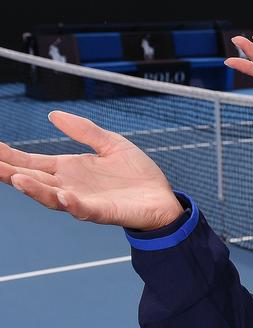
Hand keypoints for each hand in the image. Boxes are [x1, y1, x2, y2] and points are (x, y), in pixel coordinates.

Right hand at [0, 111, 182, 230]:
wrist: (162, 197)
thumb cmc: (136, 173)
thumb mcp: (110, 144)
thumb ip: (84, 131)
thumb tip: (53, 115)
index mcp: (69, 169)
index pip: (31, 162)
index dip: (10, 156)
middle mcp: (69, 186)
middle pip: (32, 179)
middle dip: (9, 173)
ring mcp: (84, 200)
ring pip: (51, 197)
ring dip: (33, 189)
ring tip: (16, 178)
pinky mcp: (102, 211)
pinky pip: (83, 209)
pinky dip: (72, 204)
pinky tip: (63, 195)